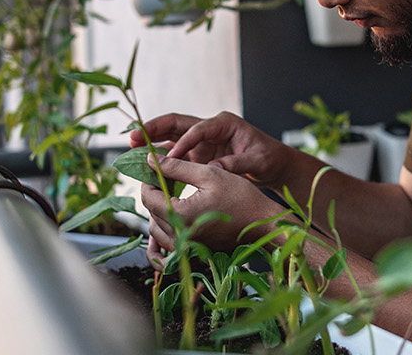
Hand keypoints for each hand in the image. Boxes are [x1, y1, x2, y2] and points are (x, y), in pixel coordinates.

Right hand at [129, 111, 314, 187]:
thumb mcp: (257, 161)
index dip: (182, 143)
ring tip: (131, 147)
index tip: (170, 157)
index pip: (197, 129)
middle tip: (132, 136)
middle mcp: (209, 128)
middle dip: (154, 129)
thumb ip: (237, 164)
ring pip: (171, 137)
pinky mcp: (198, 154)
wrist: (273, 166)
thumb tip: (214, 169)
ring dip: (152, 142)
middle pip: (176, 124)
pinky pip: (175, 154)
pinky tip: (145, 165)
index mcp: (224, 122)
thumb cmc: (269, 158)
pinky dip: (161, 158)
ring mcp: (202, 141)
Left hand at [139, 157, 282, 252]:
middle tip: (166, 177)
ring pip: (156, 229)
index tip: (156, 168)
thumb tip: (151, 160)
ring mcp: (186, 247)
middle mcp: (179, 236)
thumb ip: (177, 167)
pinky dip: (163, 234)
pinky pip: (167, 246)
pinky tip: (171, 221)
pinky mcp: (193, 252)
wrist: (263, 224)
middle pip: (151, 212)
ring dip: (159, 211)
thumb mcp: (209, 174)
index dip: (148, 179)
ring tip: (172, 194)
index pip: (148, 196)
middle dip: (155, 192)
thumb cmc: (241, 198)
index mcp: (181, 215)